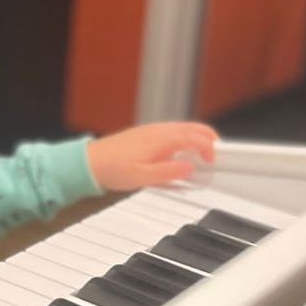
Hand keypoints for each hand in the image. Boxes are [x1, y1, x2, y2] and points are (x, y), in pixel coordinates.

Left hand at [86, 122, 217, 191]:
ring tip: (200, 157)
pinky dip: (182, 140)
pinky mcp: (144, 135)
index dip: (210, 149)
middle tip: (216, 155)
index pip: (196, 137)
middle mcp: (157, 131)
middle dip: (209, 139)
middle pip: (193, 128)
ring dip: (196, 139)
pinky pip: (170, 132)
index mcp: (161, 139)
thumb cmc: (112, 169)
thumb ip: (169, 172)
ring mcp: (150, 131)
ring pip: (182, 129)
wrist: (89, 162)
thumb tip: (191, 169)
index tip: (212, 162)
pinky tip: (178, 154)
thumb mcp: (143, 177)